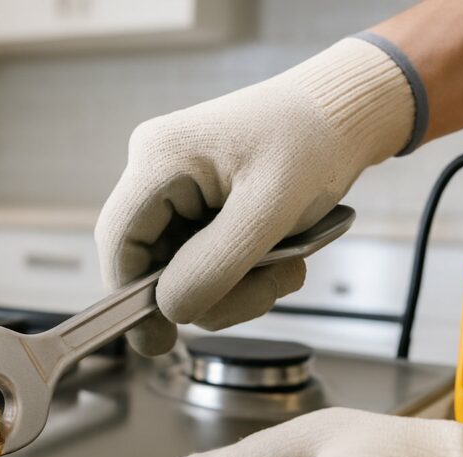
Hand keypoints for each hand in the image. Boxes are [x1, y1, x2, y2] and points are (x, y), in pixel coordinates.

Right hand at [94, 37, 414, 355]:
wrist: (344, 111)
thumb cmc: (314, 142)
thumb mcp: (269, 211)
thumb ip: (214, 265)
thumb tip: (170, 310)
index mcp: (159, 158)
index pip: (118, 241)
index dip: (131, 296)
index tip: (159, 340)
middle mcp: (155, 168)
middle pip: (151, 261)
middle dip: (208, 290)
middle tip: (264, 292)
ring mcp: (174, 186)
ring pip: (179, 267)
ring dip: (233, 286)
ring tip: (284, 269)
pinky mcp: (195, 200)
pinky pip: (200, 256)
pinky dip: (238, 272)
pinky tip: (276, 259)